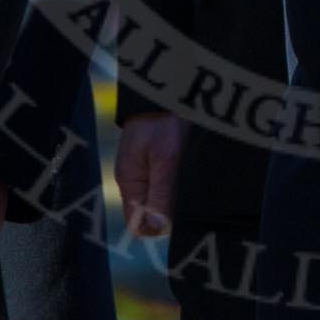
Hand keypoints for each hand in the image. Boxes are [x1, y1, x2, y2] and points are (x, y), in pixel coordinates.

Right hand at [114, 111, 188, 236]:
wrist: (169, 91)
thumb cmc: (163, 122)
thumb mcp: (165, 159)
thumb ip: (161, 194)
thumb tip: (156, 229)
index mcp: (130, 183)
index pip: (136, 224)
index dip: (156, 228)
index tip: (177, 219)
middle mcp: (136, 181)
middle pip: (150, 215)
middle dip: (169, 215)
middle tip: (188, 201)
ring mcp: (146, 172)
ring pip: (161, 202)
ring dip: (176, 200)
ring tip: (190, 187)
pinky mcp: (158, 162)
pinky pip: (167, 186)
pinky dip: (179, 187)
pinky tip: (189, 179)